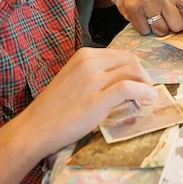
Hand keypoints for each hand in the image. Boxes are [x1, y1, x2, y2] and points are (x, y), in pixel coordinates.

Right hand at [13, 48, 155, 158]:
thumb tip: (122, 78)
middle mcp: (89, 63)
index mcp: (84, 55)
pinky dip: (144, 92)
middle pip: (131, 60)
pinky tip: (148, 99)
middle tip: (146, 90)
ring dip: (146, 84)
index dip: (135, 67)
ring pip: (133, 72)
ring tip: (147, 96)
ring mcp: (93, 80)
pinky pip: (130, 88)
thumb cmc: (53, 108)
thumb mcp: (73, 79)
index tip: (139, 80)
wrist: (34, 129)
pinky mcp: (97, 99)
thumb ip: (94, 74)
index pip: (122, 54)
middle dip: (143, 74)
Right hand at [99, 0, 182, 41]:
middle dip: (172, 27)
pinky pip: (144, 31)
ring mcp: (147, 1)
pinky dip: (143, 28)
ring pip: (161, 31)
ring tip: (150, 16)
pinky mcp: (133, 9)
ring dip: (157, 29)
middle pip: (177, 26)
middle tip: (163, 17)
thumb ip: (180, 8)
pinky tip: (140, 17)